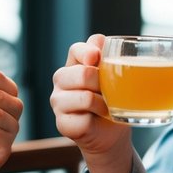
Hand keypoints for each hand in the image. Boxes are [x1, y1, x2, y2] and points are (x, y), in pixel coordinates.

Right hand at [50, 34, 133, 161]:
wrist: (110, 132)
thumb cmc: (112, 100)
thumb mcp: (113, 76)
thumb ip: (107, 56)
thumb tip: (104, 41)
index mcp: (73, 64)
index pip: (76, 50)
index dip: (89, 52)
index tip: (98, 59)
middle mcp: (61, 80)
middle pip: (83, 73)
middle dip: (103, 83)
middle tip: (110, 92)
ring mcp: (58, 102)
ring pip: (85, 98)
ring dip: (103, 104)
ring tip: (106, 108)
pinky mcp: (62, 123)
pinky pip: (84, 119)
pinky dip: (96, 121)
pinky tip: (96, 120)